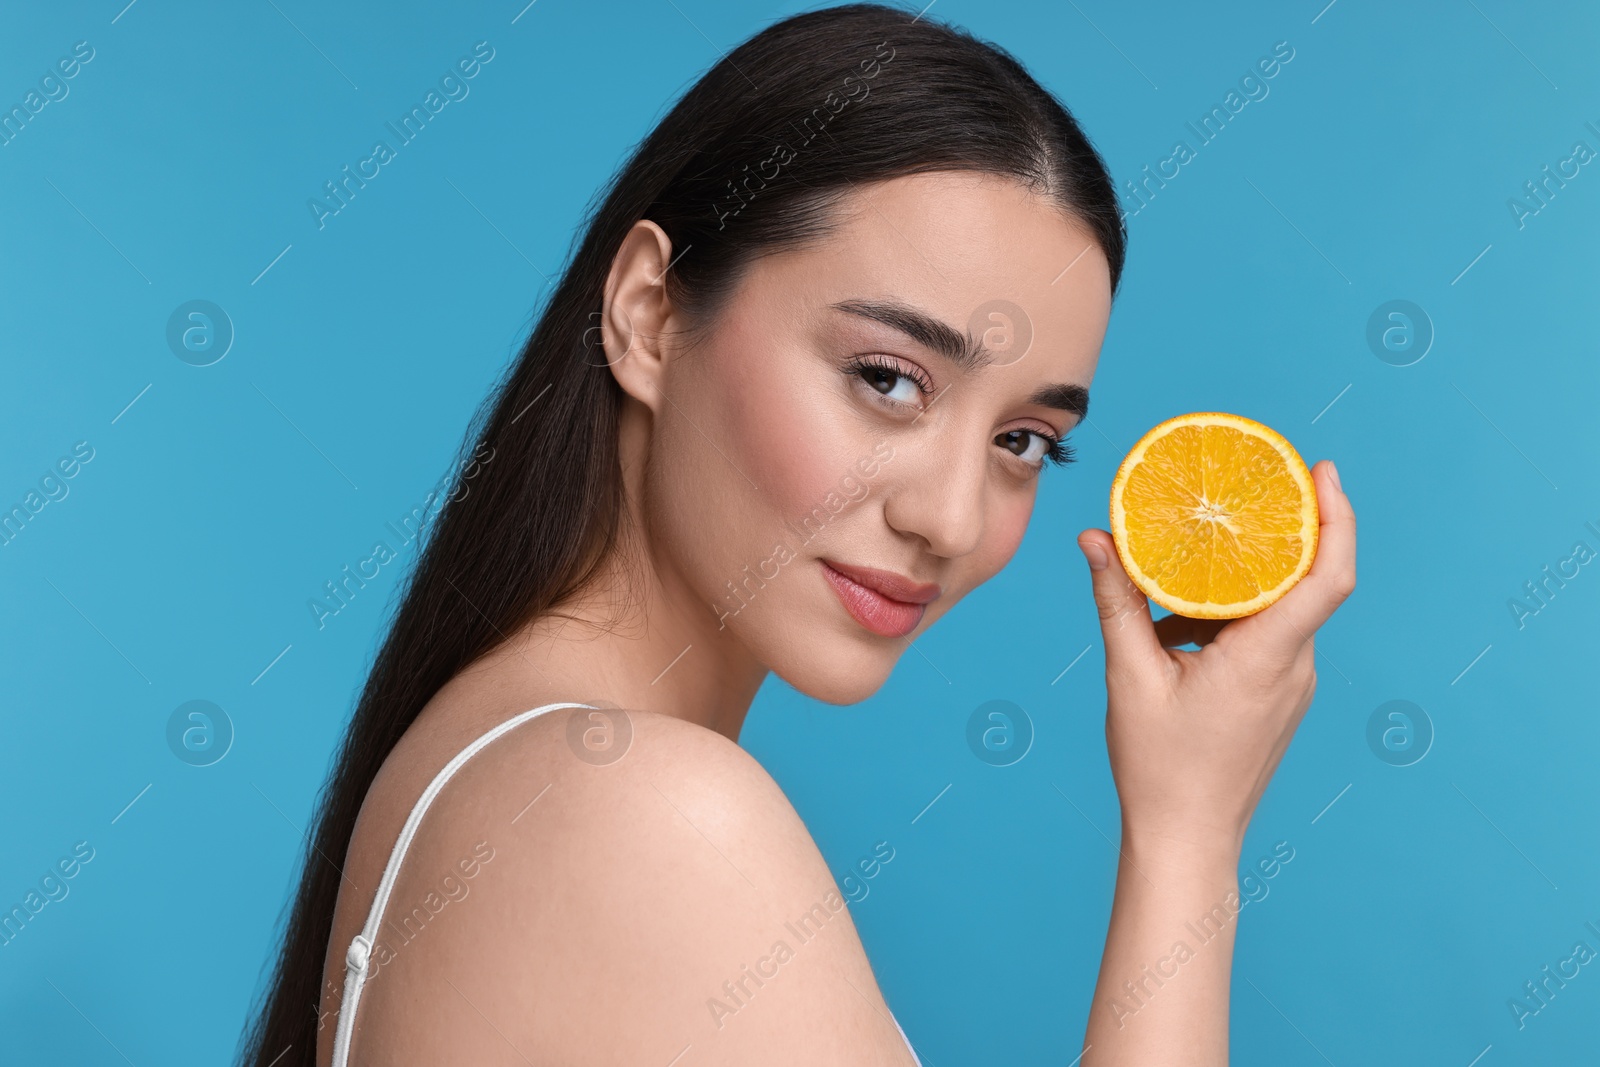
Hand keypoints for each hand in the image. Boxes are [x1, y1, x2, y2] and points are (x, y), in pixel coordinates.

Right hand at [1075, 459, 1355, 851]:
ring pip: (1282, 608)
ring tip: (1196, 552)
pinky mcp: (1279, 697)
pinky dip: (1234, 612)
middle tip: (1253, 484)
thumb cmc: (1160, 769)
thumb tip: (1095, 540)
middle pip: (1308, 580)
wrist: (1187, 842)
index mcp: (1266, 657)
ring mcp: (1291, 685)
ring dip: (1245, 577)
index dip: (1336, 517)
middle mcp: (1293, 667)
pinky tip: (1181, 617)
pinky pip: (1268, 636)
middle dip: (1285, 528)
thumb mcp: (1130, 676)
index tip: (1322, 470)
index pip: (1328, 576)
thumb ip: (1117, 602)